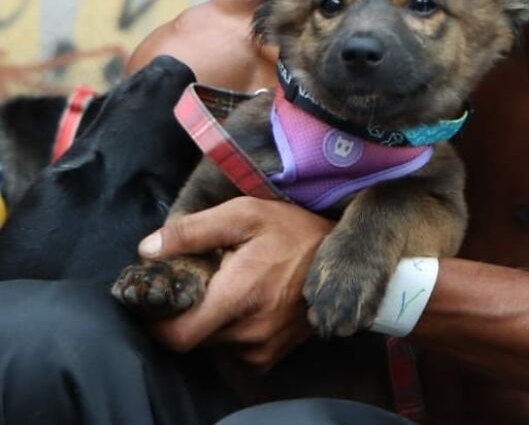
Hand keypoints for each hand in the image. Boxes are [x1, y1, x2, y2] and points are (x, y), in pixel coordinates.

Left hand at [138, 197, 331, 367]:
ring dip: (210, 321)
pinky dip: (230, 330)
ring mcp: (262, 348)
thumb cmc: (291, 230)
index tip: (158, 298)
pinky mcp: (272, 354)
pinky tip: (244, 302)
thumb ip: (193, 231)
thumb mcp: (244, 214)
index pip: (176, 335)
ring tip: (227, 288)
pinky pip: (234, 351)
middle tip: (200, 281)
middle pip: (192, 339)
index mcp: (238, 297)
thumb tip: (147, 250)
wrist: (341, 257)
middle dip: (187, 313)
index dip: (157, 321)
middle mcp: (248, 332)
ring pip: (212, 345)